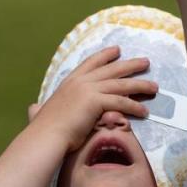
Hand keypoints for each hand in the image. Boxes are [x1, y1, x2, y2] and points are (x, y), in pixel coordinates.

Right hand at [32, 46, 156, 152]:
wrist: (46, 136)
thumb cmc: (43, 129)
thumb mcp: (42, 113)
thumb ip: (39, 109)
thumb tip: (32, 109)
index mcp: (69, 81)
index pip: (91, 62)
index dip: (105, 55)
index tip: (117, 50)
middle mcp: (81, 81)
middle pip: (112, 69)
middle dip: (130, 65)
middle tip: (146, 62)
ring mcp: (89, 89)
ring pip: (121, 84)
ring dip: (140, 85)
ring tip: (154, 87)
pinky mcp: (96, 101)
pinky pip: (121, 102)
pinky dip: (134, 106)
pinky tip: (144, 111)